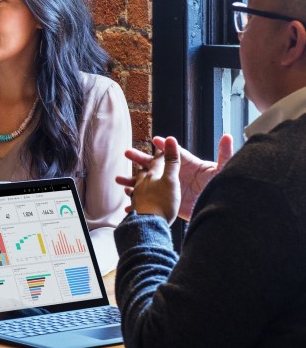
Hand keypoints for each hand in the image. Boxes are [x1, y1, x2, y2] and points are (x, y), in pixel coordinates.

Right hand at [116, 134, 232, 220]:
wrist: (216, 211)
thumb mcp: (222, 170)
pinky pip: (148, 202)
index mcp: (187, 165)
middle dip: (140, 159)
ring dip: (132, 181)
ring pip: (147, 183)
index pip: (172, 153)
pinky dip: (137, 203)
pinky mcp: (167, 203)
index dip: (164, 146)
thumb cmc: (219, 188)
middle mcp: (175, 175)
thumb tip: (229, 136)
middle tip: (127, 153)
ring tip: (119, 180)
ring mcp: (169, 189)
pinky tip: (127, 204)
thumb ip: (225, 153)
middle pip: (154, 165)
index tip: (155, 140)